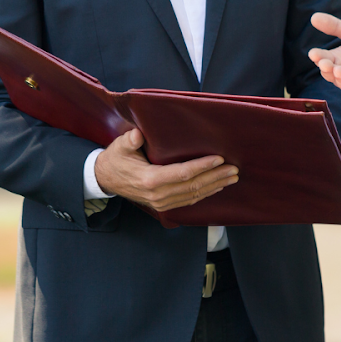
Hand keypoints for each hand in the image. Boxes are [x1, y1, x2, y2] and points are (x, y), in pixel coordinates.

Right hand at [93, 128, 237, 211]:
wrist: (106, 179)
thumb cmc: (116, 159)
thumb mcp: (120, 146)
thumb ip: (130, 141)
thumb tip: (138, 134)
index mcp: (149, 180)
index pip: (182, 173)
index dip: (203, 166)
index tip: (219, 158)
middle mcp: (158, 195)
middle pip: (193, 186)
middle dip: (216, 177)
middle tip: (234, 169)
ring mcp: (161, 203)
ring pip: (193, 196)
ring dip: (215, 186)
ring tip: (232, 177)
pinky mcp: (164, 206)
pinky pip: (188, 201)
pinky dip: (205, 194)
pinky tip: (217, 187)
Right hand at [307, 13, 340, 100]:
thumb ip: (335, 26)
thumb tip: (313, 17)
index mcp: (338, 59)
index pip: (324, 58)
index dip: (318, 57)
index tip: (313, 53)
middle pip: (331, 74)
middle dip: (327, 69)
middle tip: (324, 63)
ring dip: (340, 78)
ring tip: (338, 70)